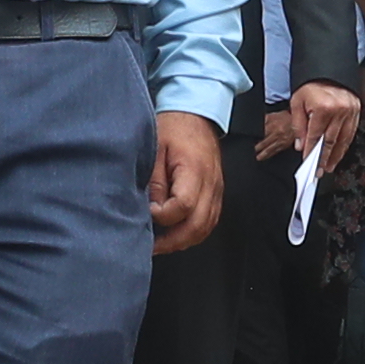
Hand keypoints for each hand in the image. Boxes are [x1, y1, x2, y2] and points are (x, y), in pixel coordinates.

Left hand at [148, 112, 225, 252]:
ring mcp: (217, 190)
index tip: (147, 213)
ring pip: (205, 228)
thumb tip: (152, 209)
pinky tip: (177, 236)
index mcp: (195, 169)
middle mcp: (211, 184)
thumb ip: (155, 181)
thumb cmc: (174, 128)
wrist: (196, 116)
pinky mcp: (216, 194)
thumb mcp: (155, 148)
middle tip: (151, 247)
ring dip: (183, 241)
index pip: (184, 206)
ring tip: (162, 245)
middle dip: (173, 241)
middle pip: (198, 225)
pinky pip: (209, 221)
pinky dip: (193, 233)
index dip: (163, 216)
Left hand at [251, 101, 296, 159]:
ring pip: (268, 148)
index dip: (253, 136)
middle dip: (256, 147)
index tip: (247, 139)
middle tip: (248, 151)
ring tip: (255, 157)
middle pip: (263, 142)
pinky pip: (274, 151)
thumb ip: (264, 118)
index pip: (259, 132)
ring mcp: (280, 140)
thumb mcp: (274, 115)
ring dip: (261, 154)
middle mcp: (276, 133)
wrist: (299, 122)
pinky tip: (263, 157)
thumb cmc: (286, 118)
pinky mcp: (284, 145)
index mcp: (272, 124)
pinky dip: (268, 155)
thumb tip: (255, 122)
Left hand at [291, 78, 362, 161]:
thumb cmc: (311, 85)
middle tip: (319, 171)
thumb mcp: (297, 101)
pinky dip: (345, 145)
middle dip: (324, 159)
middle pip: (330, 141)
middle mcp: (339, 110)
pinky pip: (351, 133)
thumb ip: (298, 124)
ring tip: (329, 166)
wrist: (328, 70)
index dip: (311, 151)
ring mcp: (350, 111)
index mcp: (323, 108)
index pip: (316, 136)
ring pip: (343, 140)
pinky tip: (339, 153)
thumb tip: (301, 145)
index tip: (307, 163)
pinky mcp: (357, 111)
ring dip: (336, 156)